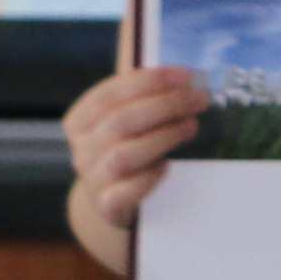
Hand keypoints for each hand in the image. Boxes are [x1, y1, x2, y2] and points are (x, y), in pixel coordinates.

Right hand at [61, 63, 208, 268]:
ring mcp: (92, 178)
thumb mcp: (126, 121)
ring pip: (125, 155)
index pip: (109, 94)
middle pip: (121, 122)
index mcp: (81, 121)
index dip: (148, 81)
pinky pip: (127, 190)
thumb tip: (186, 76)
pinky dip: (149, 177)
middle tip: (199, 99)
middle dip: (165, 105)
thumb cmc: (127, 148)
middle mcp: (82, 149)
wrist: (113, 200)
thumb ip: (144, 98)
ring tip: (192, 126)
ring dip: (164, 136)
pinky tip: (167, 166)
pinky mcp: (108, 204)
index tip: (184, 75)